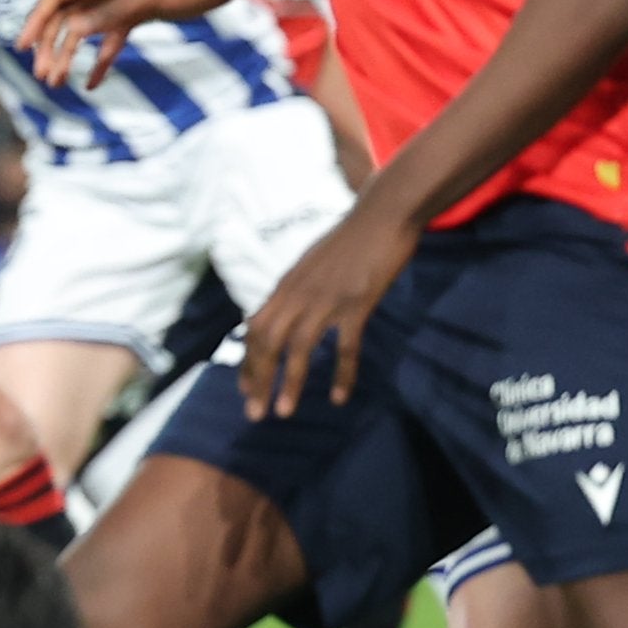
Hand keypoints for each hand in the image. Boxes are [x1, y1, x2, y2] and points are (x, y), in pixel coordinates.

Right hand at [17, 0, 234, 90]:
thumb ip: (110, 15)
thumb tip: (72, 29)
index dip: (37, 20)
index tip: (23, 46)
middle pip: (67, 16)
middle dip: (52, 46)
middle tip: (43, 75)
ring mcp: (121, 0)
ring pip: (86, 29)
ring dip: (71, 55)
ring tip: (59, 83)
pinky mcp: (137, 14)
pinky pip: (111, 39)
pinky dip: (101, 60)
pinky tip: (93, 83)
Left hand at [236, 197, 418, 420]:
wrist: (382, 214)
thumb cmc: (349, 240)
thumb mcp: (312, 264)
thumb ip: (297, 289)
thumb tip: (285, 313)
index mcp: (286, 285)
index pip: (256, 329)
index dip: (249, 362)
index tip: (245, 390)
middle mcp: (298, 293)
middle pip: (268, 342)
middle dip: (259, 379)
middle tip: (255, 413)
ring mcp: (327, 298)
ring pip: (299, 348)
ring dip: (290, 382)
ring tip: (284, 412)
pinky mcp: (357, 303)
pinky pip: (346, 346)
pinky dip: (342, 374)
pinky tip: (340, 397)